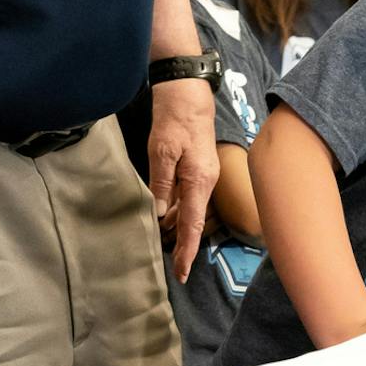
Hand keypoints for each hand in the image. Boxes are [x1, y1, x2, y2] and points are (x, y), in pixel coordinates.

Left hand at [147, 79, 218, 281]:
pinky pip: (187, 196)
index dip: (187, 250)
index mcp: (200, 180)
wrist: (187, 92)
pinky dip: (176, 209)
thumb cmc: (175, 119)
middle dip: (183, 244)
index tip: (182, 273)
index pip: (192, 224)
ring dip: (177, 227)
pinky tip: (165, 217)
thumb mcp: (162, 152)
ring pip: (189, 209)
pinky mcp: (197, 167)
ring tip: (164, 247)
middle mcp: (206, 181)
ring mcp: (203, 174)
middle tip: (171, 267)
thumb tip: (159, 215)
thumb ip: (161, 184)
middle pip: (193, 220)